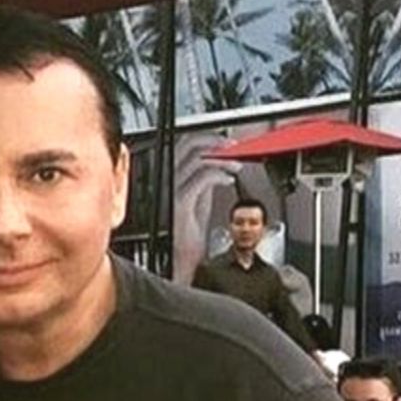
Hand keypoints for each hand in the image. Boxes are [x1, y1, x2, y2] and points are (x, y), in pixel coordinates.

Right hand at [173, 132, 243, 283]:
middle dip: (214, 141)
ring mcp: (170, 189)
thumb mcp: (196, 203)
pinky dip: (220, 174)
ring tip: (235, 164)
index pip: (183, 147)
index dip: (206, 140)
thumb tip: (217, 167)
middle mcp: (165, 180)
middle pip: (187, 145)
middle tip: (233, 146)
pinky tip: (228, 179)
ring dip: (222, 158)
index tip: (224, 143)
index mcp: (166, 179)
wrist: (178, 260)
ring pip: (197, 158)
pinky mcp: (180, 201)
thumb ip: (203, 183)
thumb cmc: (184, 238)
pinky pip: (203, 177)